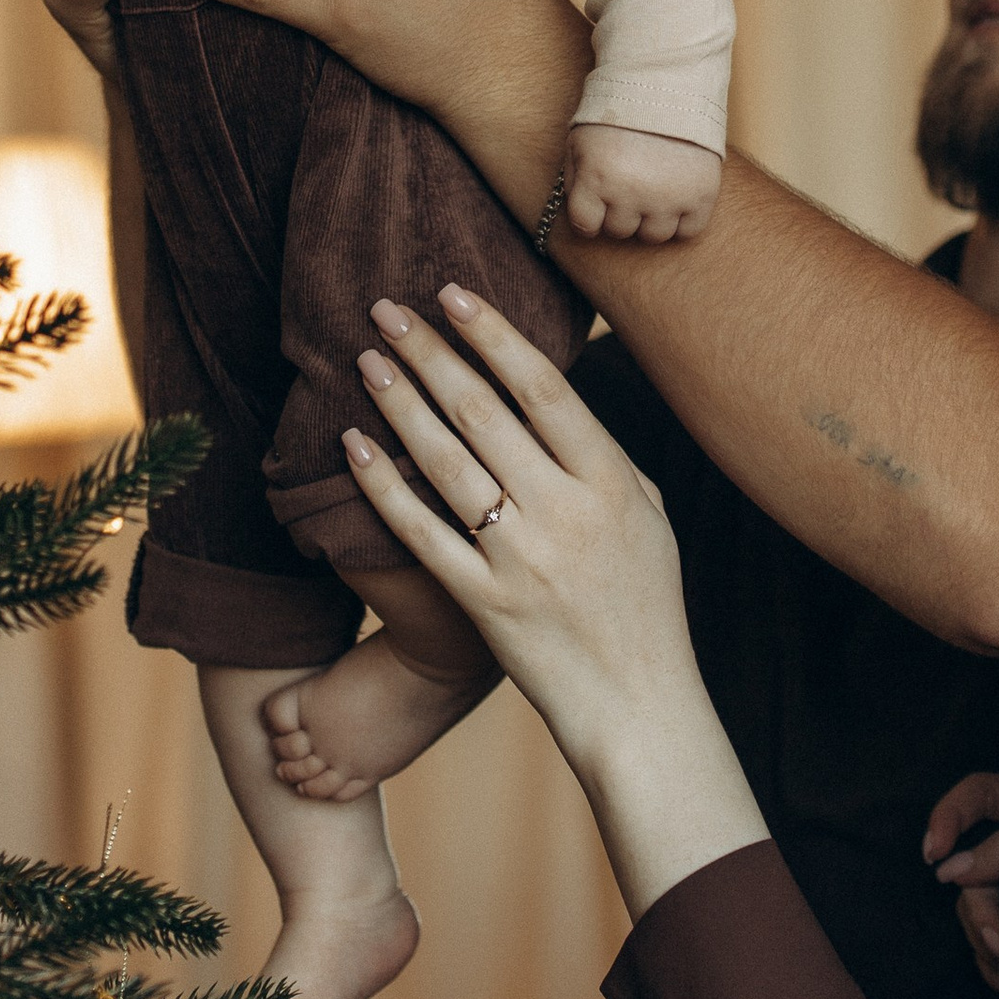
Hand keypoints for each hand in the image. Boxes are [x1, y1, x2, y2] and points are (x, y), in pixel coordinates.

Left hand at [335, 284, 766, 916]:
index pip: (541, 388)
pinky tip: (352, 445)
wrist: (638, 705)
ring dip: (400, 403)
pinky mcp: (484, 603)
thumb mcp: (645, 517)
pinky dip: (383, 485)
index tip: (451, 293)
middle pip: (482, 412)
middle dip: (430, 352)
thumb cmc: (643, 604)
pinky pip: (420, 533)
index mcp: (611, 482)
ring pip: (445, 462)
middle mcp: (565, 512)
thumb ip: (601, 456)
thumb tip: (550, 392)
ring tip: (366, 359)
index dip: (492, 334)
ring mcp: (522, 559)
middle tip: (386, 310)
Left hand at [567, 123, 721, 243]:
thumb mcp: (580, 140)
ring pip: (654, 235)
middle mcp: (631, 193)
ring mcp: (669, 197)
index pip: (585, 226)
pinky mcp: (702, 195)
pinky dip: (682, 220)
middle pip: (620, 230)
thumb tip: (582, 217)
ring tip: (653, 189)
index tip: (597, 206)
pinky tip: (677, 197)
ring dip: (651, 218)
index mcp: (597, 177)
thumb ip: (575, 180)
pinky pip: (688, 231)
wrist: (670, 82)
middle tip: (629, 185)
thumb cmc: (619, 113)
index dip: (590, 216)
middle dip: (620, 212)